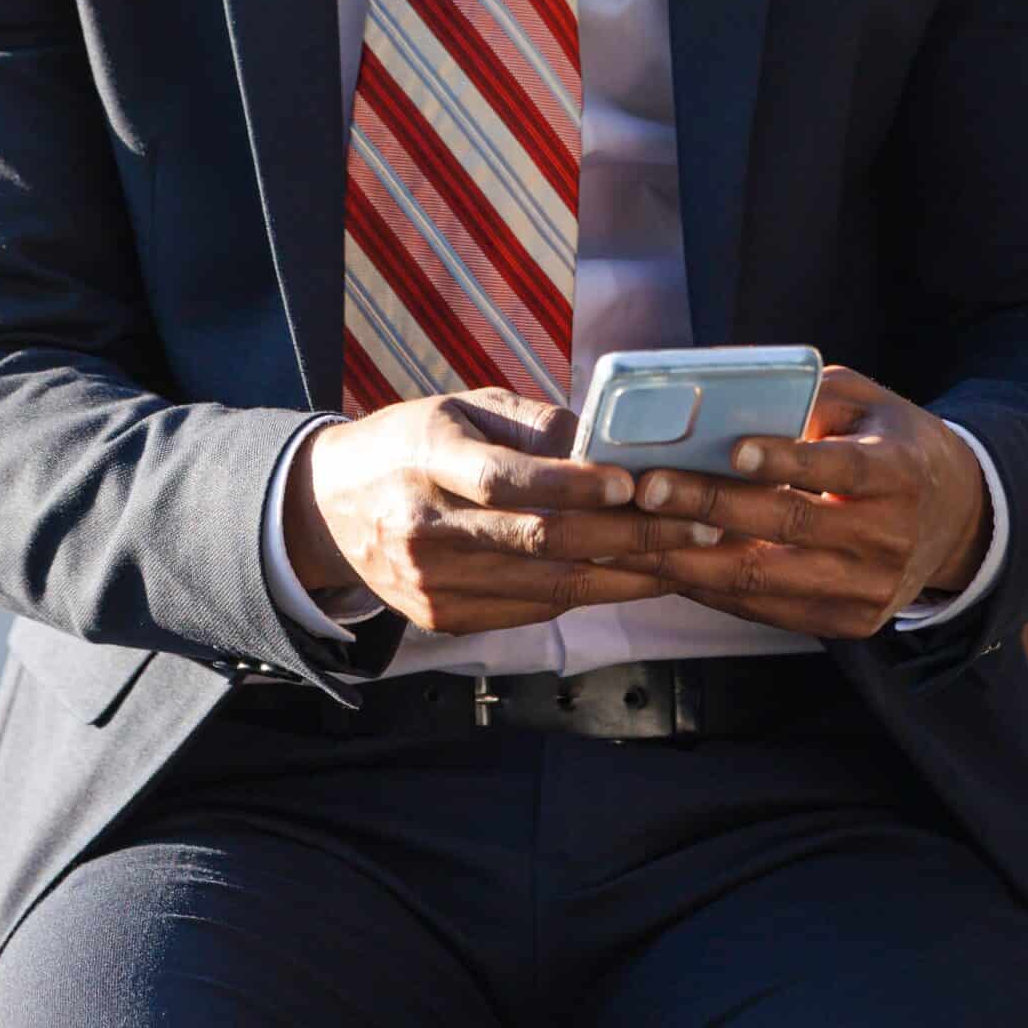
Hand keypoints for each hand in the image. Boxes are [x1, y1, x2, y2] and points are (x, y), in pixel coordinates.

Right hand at [285, 387, 722, 635]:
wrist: (329, 509)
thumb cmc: (412, 442)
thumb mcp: (462, 408)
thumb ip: (532, 425)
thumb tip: (609, 441)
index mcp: (427, 459)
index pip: (505, 480)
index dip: (571, 485)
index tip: (632, 483)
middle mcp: (426, 528)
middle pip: (540, 541)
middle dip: (629, 536)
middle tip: (698, 522)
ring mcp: (432, 583)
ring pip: (547, 587)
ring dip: (626, 575)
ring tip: (686, 555)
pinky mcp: (443, 619)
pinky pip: (531, 609)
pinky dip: (589, 595)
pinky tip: (636, 579)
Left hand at [600, 364, 991, 639]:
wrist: (957, 522)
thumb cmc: (894, 445)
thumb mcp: (871, 403)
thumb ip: (814, 395)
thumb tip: (734, 396)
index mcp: (899, 473)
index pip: (839, 470)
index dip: (787, 461)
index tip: (735, 448)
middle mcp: (888, 538)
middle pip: (788, 527)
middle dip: (710, 508)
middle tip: (646, 488)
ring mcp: (868, 591)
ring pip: (766, 579)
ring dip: (691, 560)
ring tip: (633, 536)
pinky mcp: (847, 624)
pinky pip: (766, 609)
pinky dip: (710, 588)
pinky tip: (664, 565)